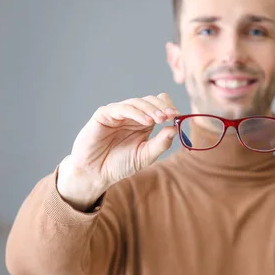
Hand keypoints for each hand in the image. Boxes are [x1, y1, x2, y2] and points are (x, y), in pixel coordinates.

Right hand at [57, 93, 179, 209]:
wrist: (96, 174)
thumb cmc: (120, 165)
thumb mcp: (146, 156)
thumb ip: (161, 143)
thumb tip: (176, 128)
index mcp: (144, 122)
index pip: (159, 106)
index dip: (169, 108)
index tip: (177, 116)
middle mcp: (132, 115)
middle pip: (150, 100)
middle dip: (163, 107)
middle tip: (171, 116)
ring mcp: (118, 113)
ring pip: (137, 102)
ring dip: (151, 109)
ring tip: (160, 119)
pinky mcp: (104, 114)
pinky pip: (122, 108)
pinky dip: (136, 113)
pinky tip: (146, 121)